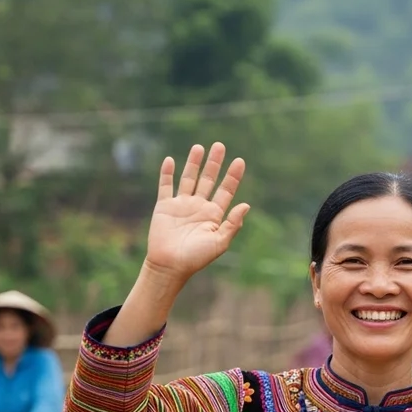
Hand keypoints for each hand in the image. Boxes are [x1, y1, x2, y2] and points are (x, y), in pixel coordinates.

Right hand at [143, 143, 249, 282]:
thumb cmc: (196, 258)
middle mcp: (199, 207)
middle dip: (214, 163)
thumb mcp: (220, 242)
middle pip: (208, 180)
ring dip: (193, 163)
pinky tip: (170, 160)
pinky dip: (167, 173)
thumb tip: (246, 205)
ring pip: (189, 178)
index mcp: (214, 215)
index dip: (233, 176)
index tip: (239, 161)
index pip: (226, 191)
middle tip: (220, 145)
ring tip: (199, 147)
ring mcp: (181, 205)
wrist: (170, 265)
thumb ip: (233, 223)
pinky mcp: (164, 206)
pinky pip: (165, 186)